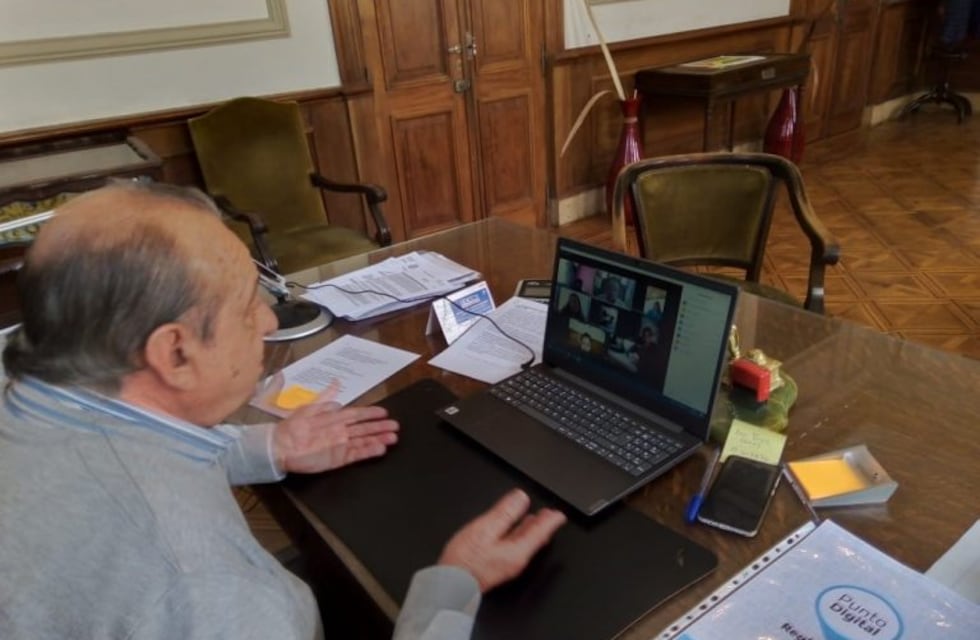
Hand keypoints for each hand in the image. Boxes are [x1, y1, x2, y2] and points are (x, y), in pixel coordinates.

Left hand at [272, 383, 398, 473]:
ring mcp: (340, 446)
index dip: (370, 414)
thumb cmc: (292, 428)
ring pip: (363, 441)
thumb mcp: (309, 408)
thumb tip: (337, 383)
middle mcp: (340, 432)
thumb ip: (325, 398)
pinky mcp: (338, 459)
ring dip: (378, 439)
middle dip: (380, 427)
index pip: (357, 415)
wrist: (279, 448)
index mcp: (334, 419)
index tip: (384, 412)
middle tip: (395, 426)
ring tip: (392, 437)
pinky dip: (368, 452)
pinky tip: (380, 448)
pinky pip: (356, 454)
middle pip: (364, 429)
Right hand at [438, 489, 565, 592]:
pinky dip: (519, 535)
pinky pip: (515, 547)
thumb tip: (521, 499)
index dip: (551, 521)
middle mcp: (515, 560)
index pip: (541, 533)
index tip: (558, 513)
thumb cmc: (464, 562)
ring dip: (531, 529)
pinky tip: (514, 531)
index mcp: (517, 552)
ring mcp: (506, 564)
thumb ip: (504, 513)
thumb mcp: (485, 530)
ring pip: (525, 543)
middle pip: (535, 539)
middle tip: (551, 514)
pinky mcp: (497, 565)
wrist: (449, 585)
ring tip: (536, 519)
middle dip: (543, 525)